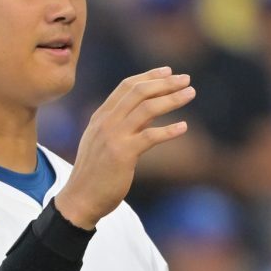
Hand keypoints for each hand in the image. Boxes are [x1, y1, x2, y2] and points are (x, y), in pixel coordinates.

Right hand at [53, 67, 194, 228]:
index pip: (126, 86)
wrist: (79, 199)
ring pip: (147, 109)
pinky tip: (183, 127)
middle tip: (186, 79)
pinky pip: (150, 136)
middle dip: (165, 83)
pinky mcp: (122, 155)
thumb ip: (123, 124)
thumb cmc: (94, 173)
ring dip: (172, 99)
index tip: (168, 71)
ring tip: (190, 94)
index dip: (149, 76)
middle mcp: (106, 122)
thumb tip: (149, 112)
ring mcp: (113, 137)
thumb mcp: (104, 142)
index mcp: (101, 116)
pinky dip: (169, 130)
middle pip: (139, 92)